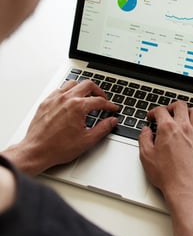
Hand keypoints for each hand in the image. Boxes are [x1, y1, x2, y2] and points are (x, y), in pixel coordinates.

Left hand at [2, 80, 117, 175]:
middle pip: (88, 85)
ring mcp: (55, 99)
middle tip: (103, 99)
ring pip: (73, 83)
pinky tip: (70, 99)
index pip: (99, 101)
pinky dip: (68, 91)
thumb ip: (103, 128)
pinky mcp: (46, 102)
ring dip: (83, 88)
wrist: (36, 151)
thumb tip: (112, 121)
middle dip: (99, 91)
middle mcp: (66, 99)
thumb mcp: (87, 140)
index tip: (112, 108)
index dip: (109, 105)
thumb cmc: (58, 147)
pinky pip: (59, 89)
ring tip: (87, 96)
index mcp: (78, 107)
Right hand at [139, 101, 192, 235]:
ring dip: (187, 111)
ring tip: (182, 117)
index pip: (161, 111)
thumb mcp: (146, 157)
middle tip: (167, 112)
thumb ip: (144, 139)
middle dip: (171, 106)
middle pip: (180, 105)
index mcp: (168, 129)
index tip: (151, 116)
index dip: (154, 112)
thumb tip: (145, 131)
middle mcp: (184, 128)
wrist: (186, 189)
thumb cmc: (167, 176)